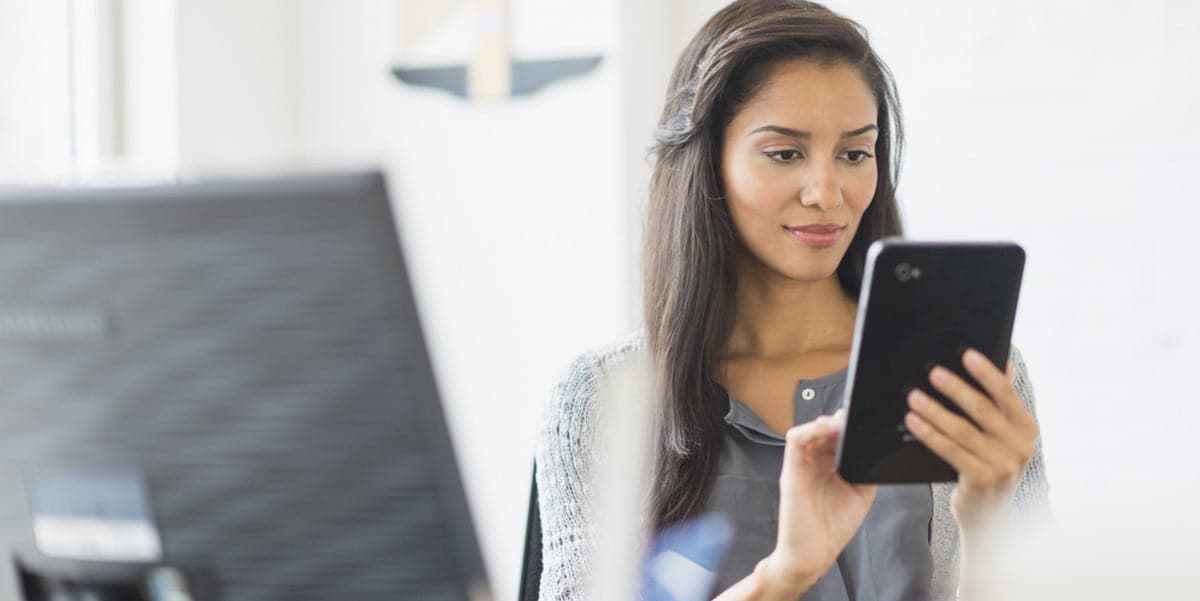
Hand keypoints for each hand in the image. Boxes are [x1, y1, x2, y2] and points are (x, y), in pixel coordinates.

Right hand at [765, 410, 876, 592]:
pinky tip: (830, 430)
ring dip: (827, 422)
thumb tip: (876, 449)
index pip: (836, 436)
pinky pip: (795, 439)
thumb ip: (866, 469)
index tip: (866, 421)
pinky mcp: (791, 470)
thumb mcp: (860, 493)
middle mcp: (813, 463)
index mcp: (829, 467)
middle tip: (857, 418)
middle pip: (823, 429)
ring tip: (845, 423)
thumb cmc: (833, 528)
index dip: (849, 426)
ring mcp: (801, 465)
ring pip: (809, 429)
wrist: (813, 555)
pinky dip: (812, 428)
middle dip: (840, 421)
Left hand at [903, 348, 1037, 539]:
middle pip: (982, 410)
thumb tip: (1005, 362)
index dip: (986, 372)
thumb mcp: (1000, 435)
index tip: (966, 353)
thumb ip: (1001, 402)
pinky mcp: (981, 480)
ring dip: (935, 410)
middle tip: (932, 372)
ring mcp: (1003, 466)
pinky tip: (913, 421)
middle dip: (955, 388)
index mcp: (1026, 428)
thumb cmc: (989, 465)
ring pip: (962, 430)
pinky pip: (950, 451)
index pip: (1006, 394)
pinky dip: (930, 434)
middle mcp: (1020, 447)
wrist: (987, 514)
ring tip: (914, 396)